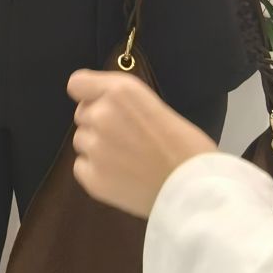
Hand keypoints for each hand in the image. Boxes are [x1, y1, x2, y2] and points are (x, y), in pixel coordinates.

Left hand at [65, 69, 216, 216]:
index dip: (88, 94)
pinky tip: (121, 176)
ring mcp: (94, 147)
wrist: (195, 189)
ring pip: (82, 141)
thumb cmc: (186, 146)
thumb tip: (101, 104)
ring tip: (127, 160)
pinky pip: (81, 167)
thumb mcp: (154, 105)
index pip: (77, 83)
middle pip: (82, 114)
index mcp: (120, 92)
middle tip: (126, 138)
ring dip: (97, 148)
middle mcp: (101, 115)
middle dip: (98, 123)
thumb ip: (123, 102)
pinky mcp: (91, 177)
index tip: (101, 103)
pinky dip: (96, 172)